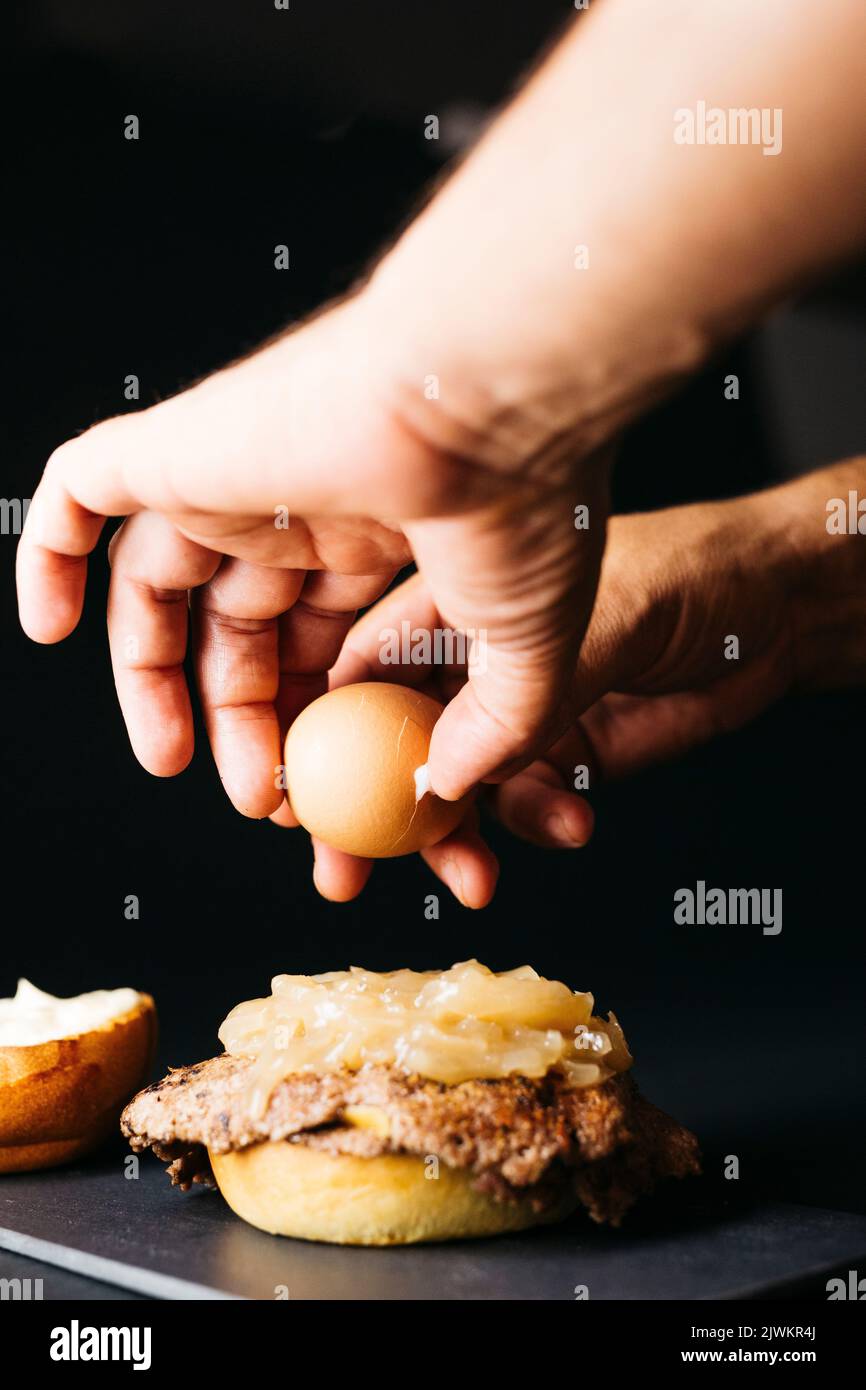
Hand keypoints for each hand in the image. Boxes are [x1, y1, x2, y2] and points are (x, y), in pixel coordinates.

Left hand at [15, 292, 608, 859]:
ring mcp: (231, 470)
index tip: (306, 787)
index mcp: (376, 530)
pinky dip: (51, 555)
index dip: (303, 715)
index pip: (313, 632)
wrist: (486, 393)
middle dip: (238, 714)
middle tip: (251, 793)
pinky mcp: (174, 447)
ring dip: (148, 672)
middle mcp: (300, 498)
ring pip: (157, 575)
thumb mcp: (528, 649)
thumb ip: (494, 726)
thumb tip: (451, 789)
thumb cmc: (521, 502)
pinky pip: (76, 496)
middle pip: (236, 620)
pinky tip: (45, 626)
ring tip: (166, 760)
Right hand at [320, 462, 865, 900]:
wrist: (775, 612)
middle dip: (365, 815)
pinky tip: (572, 826)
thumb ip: (517, 698)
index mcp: (449, 605)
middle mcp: (468, 665)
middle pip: (390, 747)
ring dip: (455, 841)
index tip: (296, 800)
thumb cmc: (685, 571)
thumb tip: (441, 777)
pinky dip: (537, 826)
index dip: (320, 739)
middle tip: (345, 877)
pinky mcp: (562, 757)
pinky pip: (525, 807)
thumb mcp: (594, 622)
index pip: (359, 675)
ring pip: (455, 791)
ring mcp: (512, 715)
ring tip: (474, 878)